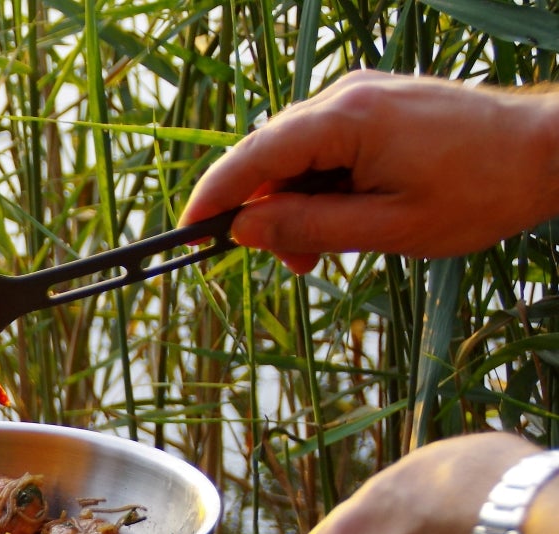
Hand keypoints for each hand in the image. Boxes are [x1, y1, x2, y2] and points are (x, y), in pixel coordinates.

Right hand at [181, 70, 558, 273]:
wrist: (549, 150)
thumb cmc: (480, 191)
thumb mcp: (389, 228)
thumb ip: (309, 228)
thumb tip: (243, 230)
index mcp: (347, 119)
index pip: (253, 156)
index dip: (214, 196)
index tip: (187, 233)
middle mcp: (346, 95)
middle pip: (269, 154)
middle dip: (263, 210)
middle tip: (290, 263)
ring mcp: (363, 94)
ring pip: (296, 153)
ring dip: (295, 203)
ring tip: (324, 250)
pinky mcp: (378, 104)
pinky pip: (325, 145)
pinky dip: (320, 185)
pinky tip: (342, 217)